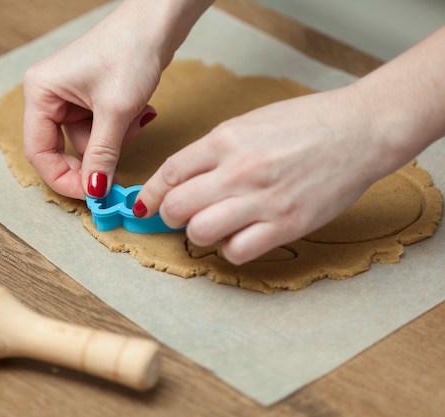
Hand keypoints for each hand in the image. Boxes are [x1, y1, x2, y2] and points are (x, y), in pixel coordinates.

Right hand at [22, 7, 163, 198]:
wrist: (158, 22)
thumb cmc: (130, 51)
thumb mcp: (116, 111)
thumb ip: (102, 155)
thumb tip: (94, 192)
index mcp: (40, 92)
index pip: (39, 151)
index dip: (62, 178)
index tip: (89, 196)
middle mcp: (48, 94)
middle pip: (61, 148)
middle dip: (93, 159)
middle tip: (114, 177)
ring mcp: (69, 96)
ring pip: (87, 141)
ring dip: (114, 141)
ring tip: (135, 118)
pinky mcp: (90, 97)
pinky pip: (100, 128)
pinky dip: (120, 129)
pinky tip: (137, 111)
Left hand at [135, 87, 382, 264]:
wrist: (359, 131)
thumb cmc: (304, 123)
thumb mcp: (248, 123)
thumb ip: (212, 150)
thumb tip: (180, 177)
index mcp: (226, 139)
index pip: (170, 172)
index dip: (151, 193)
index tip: (146, 204)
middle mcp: (239, 170)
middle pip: (177, 207)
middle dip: (170, 215)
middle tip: (180, 215)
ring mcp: (263, 200)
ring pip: (200, 233)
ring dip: (198, 234)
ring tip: (211, 226)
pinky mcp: (287, 225)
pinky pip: (237, 251)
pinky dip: (231, 249)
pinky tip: (240, 237)